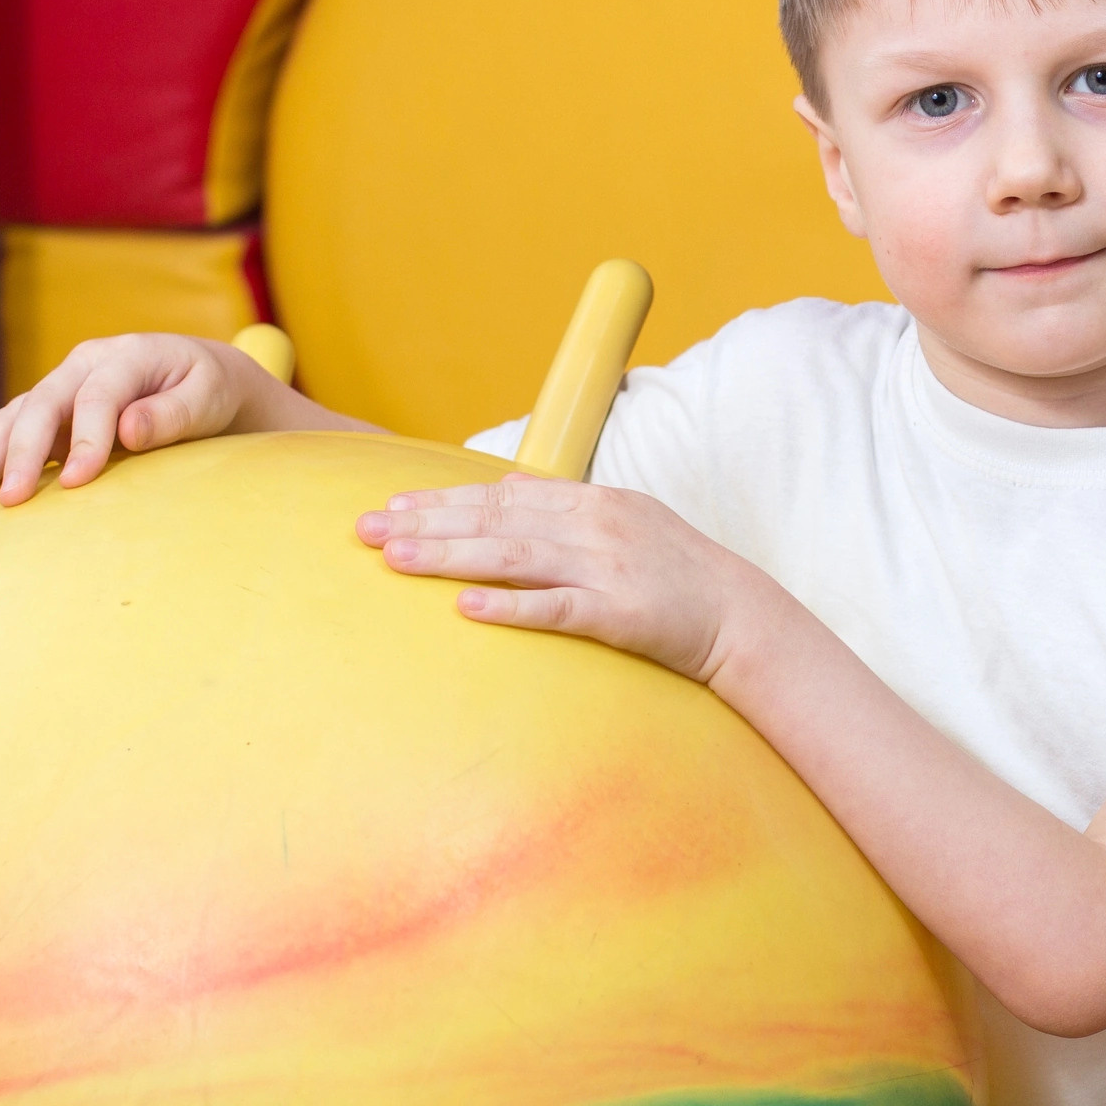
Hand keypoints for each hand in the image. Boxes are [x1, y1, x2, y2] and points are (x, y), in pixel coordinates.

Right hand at [0, 334, 261, 510]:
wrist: (200, 379)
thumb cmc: (209, 389)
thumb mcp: (207, 397)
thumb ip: (173, 414)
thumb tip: (130, 429)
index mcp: (126, 355)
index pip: (97, 396)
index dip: (86, 438)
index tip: (78, 481)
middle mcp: (84, 366)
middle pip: (41, 405)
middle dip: (21, 453)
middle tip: (11, 500)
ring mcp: (62, 389)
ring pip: (14, 419)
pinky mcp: (51, 416)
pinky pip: (10, 434)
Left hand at [358, 476, 761, 682]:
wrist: (740, 615)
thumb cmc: (678, 576)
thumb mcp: (625, 525)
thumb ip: (567, 510)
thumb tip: (507, 490)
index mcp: (592, 501)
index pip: (501, 494)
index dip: (443, 499)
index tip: (392, 505)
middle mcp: (594, 526)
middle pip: (494, 518)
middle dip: (425, 522)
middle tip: (365, 529)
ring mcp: (606, 568)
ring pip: (512, 556)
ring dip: (448, 556)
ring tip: (394, 559)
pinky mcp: (620, 614)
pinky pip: (555, 609)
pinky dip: (509, 606)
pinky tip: (465, 607)